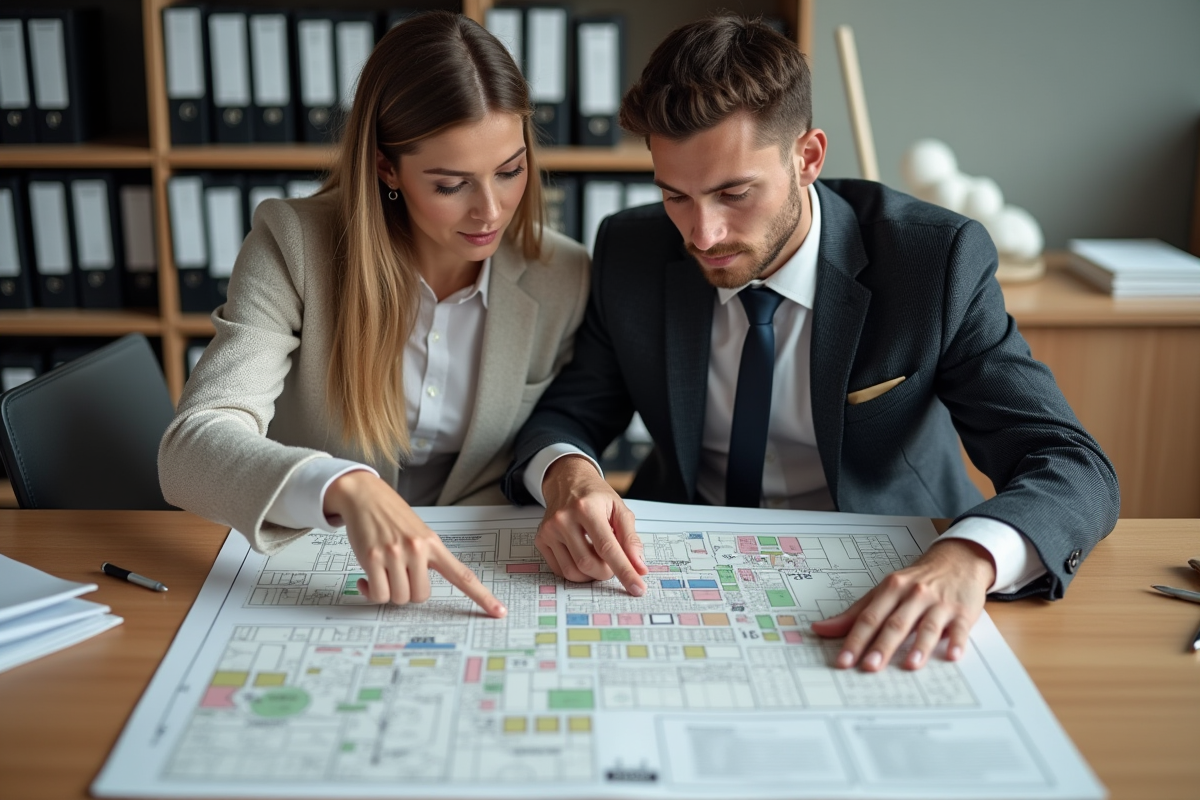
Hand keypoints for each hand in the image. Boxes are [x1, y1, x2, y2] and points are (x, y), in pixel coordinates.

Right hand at [324, 471, 505, 616]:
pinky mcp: (373, 557)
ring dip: (389, 593)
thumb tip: (420, 590)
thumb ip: (426, 558)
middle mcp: (418, 549)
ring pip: (399, 598)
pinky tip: (367, 579)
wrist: (365, 495)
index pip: (463, 575)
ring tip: (382, 574)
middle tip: (398, 576)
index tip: (500, 612)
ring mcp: (395, 553)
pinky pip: (378, 594)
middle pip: (421, 596)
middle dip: (408, 593)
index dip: (483, 597)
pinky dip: (371, 592)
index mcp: (434, 544)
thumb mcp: (418, 533)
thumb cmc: (392, 516)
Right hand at [537, 455, 648, 594]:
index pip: (608, 548)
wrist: (568, 481)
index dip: (625, 571)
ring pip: (573, 571)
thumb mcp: (619, 509)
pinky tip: (583, 555)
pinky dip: (577, 571)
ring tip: (599, 558)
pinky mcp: (541, 540)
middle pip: (588, 563)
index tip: (637, 588)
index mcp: (586, 508)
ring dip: (592, 574)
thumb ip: (631, 539)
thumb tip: (639, 567)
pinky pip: (560, 569)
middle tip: (614, 563)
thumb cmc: (595, 496)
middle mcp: (564, 519)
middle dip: (607, 572)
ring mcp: (550, 530)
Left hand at [810, 538, 994, 670]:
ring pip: (927, 626)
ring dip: (919, 646)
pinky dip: (958, 642)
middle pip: (895, 623)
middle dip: (882, 645)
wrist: (958, 560)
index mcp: (891, 589)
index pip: (869, 617)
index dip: (855, 639)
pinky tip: (953, 656)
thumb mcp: (883, 591)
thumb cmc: (916, 581)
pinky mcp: (963, 611)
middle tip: (870, 666)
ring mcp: (940, 603)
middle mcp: (914, 595)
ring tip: (910, 665)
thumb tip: (820, 629)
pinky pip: (960, 628)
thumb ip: (854, 614)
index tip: (844, 661)